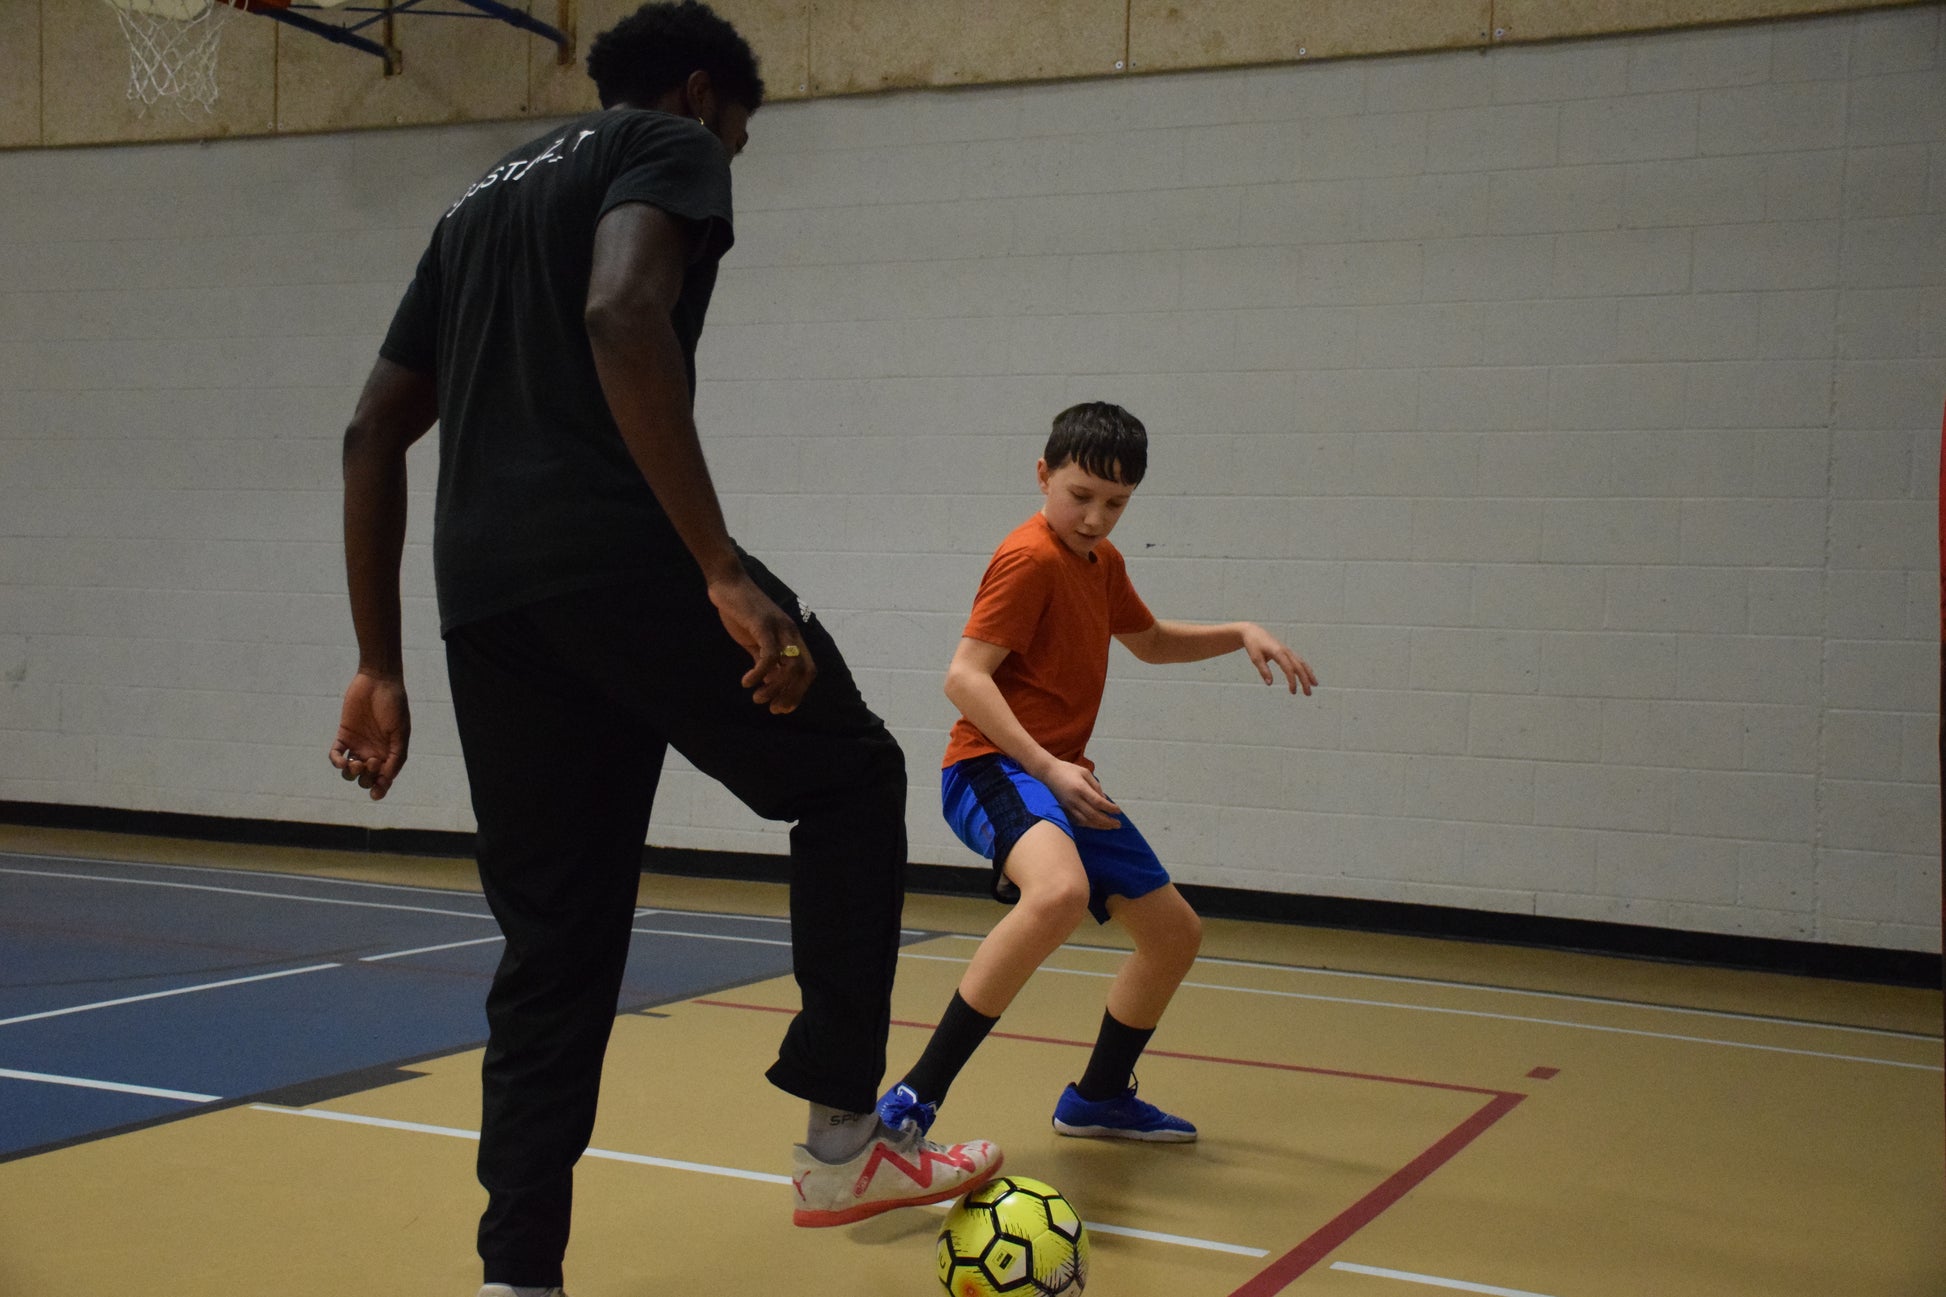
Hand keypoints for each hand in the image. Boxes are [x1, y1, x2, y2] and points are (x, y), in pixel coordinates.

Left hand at [329, 669, 409, 799]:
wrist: (378, 682)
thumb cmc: (394, 705)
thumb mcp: (401, 732)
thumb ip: (396, 756)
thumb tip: (386, 779)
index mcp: (389, 754)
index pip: (383, 780)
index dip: (379, 789)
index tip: (376, 791)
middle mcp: (373, 752)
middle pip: (365, 779)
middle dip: (367, 778)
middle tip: (371, 761)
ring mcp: (357, 745)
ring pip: (349, 772)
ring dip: (351, 773)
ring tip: (356, 764)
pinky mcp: (344, 736)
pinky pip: (336, 755)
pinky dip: (336, 761)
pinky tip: (342, 760)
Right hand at [708, 570, 815, 713]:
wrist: (728, 584)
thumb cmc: (741, 612)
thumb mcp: (755, 640)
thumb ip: (764, 659)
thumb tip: (770, 682)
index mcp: (792, 637)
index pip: (808, 669)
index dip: (799, 691)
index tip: (783, 707)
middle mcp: (791, 633)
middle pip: (804, 671)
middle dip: (791, 694)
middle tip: (773, 708)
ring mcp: (779, 628)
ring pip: (790, 666)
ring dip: (775, 688)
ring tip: (758, 698)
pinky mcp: (763, 624)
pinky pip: (769, 655)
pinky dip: (760, 673)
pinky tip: (748, 682)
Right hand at [1041, 760, 1121, 830]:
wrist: (1047, 773)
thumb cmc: (1068, 770)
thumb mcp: (1085, 772)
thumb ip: (1096, 786)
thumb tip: (1104, 800)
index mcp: (1080, 788)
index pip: (1098, 802)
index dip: (1110, 808)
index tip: (1118, 811)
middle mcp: (1075, 800)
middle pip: (1094, 815)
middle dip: (1107, 821)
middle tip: (1118, 824)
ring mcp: (1068, 807)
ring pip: (1086, 821)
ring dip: (1099, 826)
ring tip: (1110, 827)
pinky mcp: (1064, 810)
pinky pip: (1078, 821)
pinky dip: (1089, 825)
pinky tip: (1096, 825)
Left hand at [1240, 624, 1316, 695]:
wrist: (1253, 631)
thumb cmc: (1253, 645)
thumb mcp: (1255, 658)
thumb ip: (1263, 670)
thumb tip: (1270, 684)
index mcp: (1278, 652)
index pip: (1289, 668)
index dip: (1292, 680)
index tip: (1293, 691)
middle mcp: (1286, 651)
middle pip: (1299, 667)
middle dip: (1305, 680)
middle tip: (1308, 694)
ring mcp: (1288, 651)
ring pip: (1302, 663)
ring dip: (1309, 674)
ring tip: (1315, 685)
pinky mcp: (1287, 652)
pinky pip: (1299, 660)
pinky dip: (1305, 668)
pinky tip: (1308, 676)